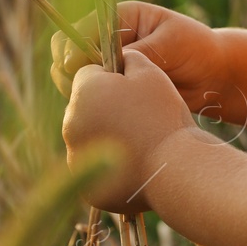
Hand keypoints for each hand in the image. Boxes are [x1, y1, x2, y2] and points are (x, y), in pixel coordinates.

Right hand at [50, 1, 231, 106]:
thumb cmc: (198, 49)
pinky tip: (101, 114)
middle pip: (68, 52)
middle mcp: (108, 41)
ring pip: (73, 78)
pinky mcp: (114, 90)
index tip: (77, 65)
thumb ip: (142, 51)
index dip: (73, 47)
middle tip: (81, 87)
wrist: (215, 76)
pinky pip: (90, 97)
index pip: (81, 28)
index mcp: (120, 18)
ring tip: (92, 102)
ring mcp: (108, 66)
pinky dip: (90, 105)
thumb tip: (110, 65)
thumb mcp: (172, 44)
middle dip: (69, 70)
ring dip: (77, 90)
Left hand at [62, 49, 196, 213]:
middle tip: (140, 116)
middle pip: (85, 107)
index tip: (133, 89)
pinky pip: (97, 172)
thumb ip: (129, 58)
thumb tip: (118, 57)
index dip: (112, 78)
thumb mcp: (151, 73)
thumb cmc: (164, 116)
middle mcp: (71, 124)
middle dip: (106, 107)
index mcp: (84, 92)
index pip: (88, 74)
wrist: (175, 169)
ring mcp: (77, 159)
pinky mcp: (88, 188)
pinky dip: (112, 168)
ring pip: (89, 138)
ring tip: (140, 141)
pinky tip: (137, 164)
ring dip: (107, 136)